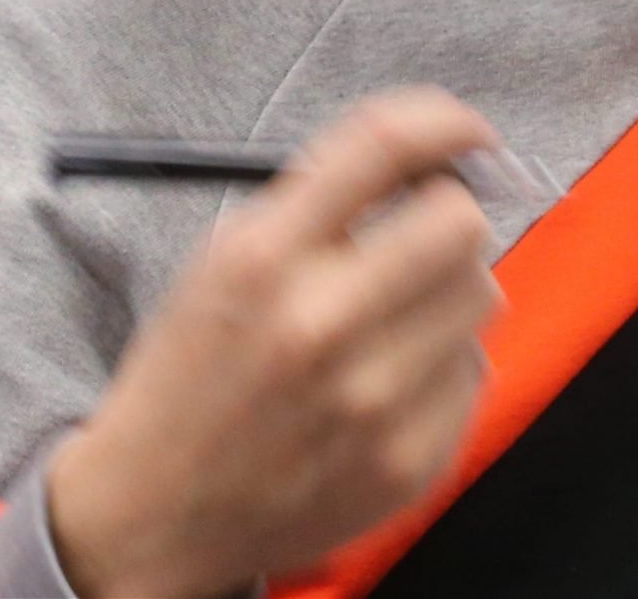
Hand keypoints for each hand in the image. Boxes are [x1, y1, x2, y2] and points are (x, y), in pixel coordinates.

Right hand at [45, 88, 505, 598]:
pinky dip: (442, 366)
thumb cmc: (195, 373)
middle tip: (424, 232)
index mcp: (260, 257)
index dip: (444, 122)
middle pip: (459, 220)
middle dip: (448, 214)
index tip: (467, 132)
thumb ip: (318, 200)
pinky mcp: (408, 461)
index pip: (384, 145)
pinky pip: (473, 371)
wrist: (157, 515)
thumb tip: (431, 156)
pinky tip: (389, 385)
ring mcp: (370, 401)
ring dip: (447, 292)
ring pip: (480, 293)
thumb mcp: (222, 260)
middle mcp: (319, 323)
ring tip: (393, 319)